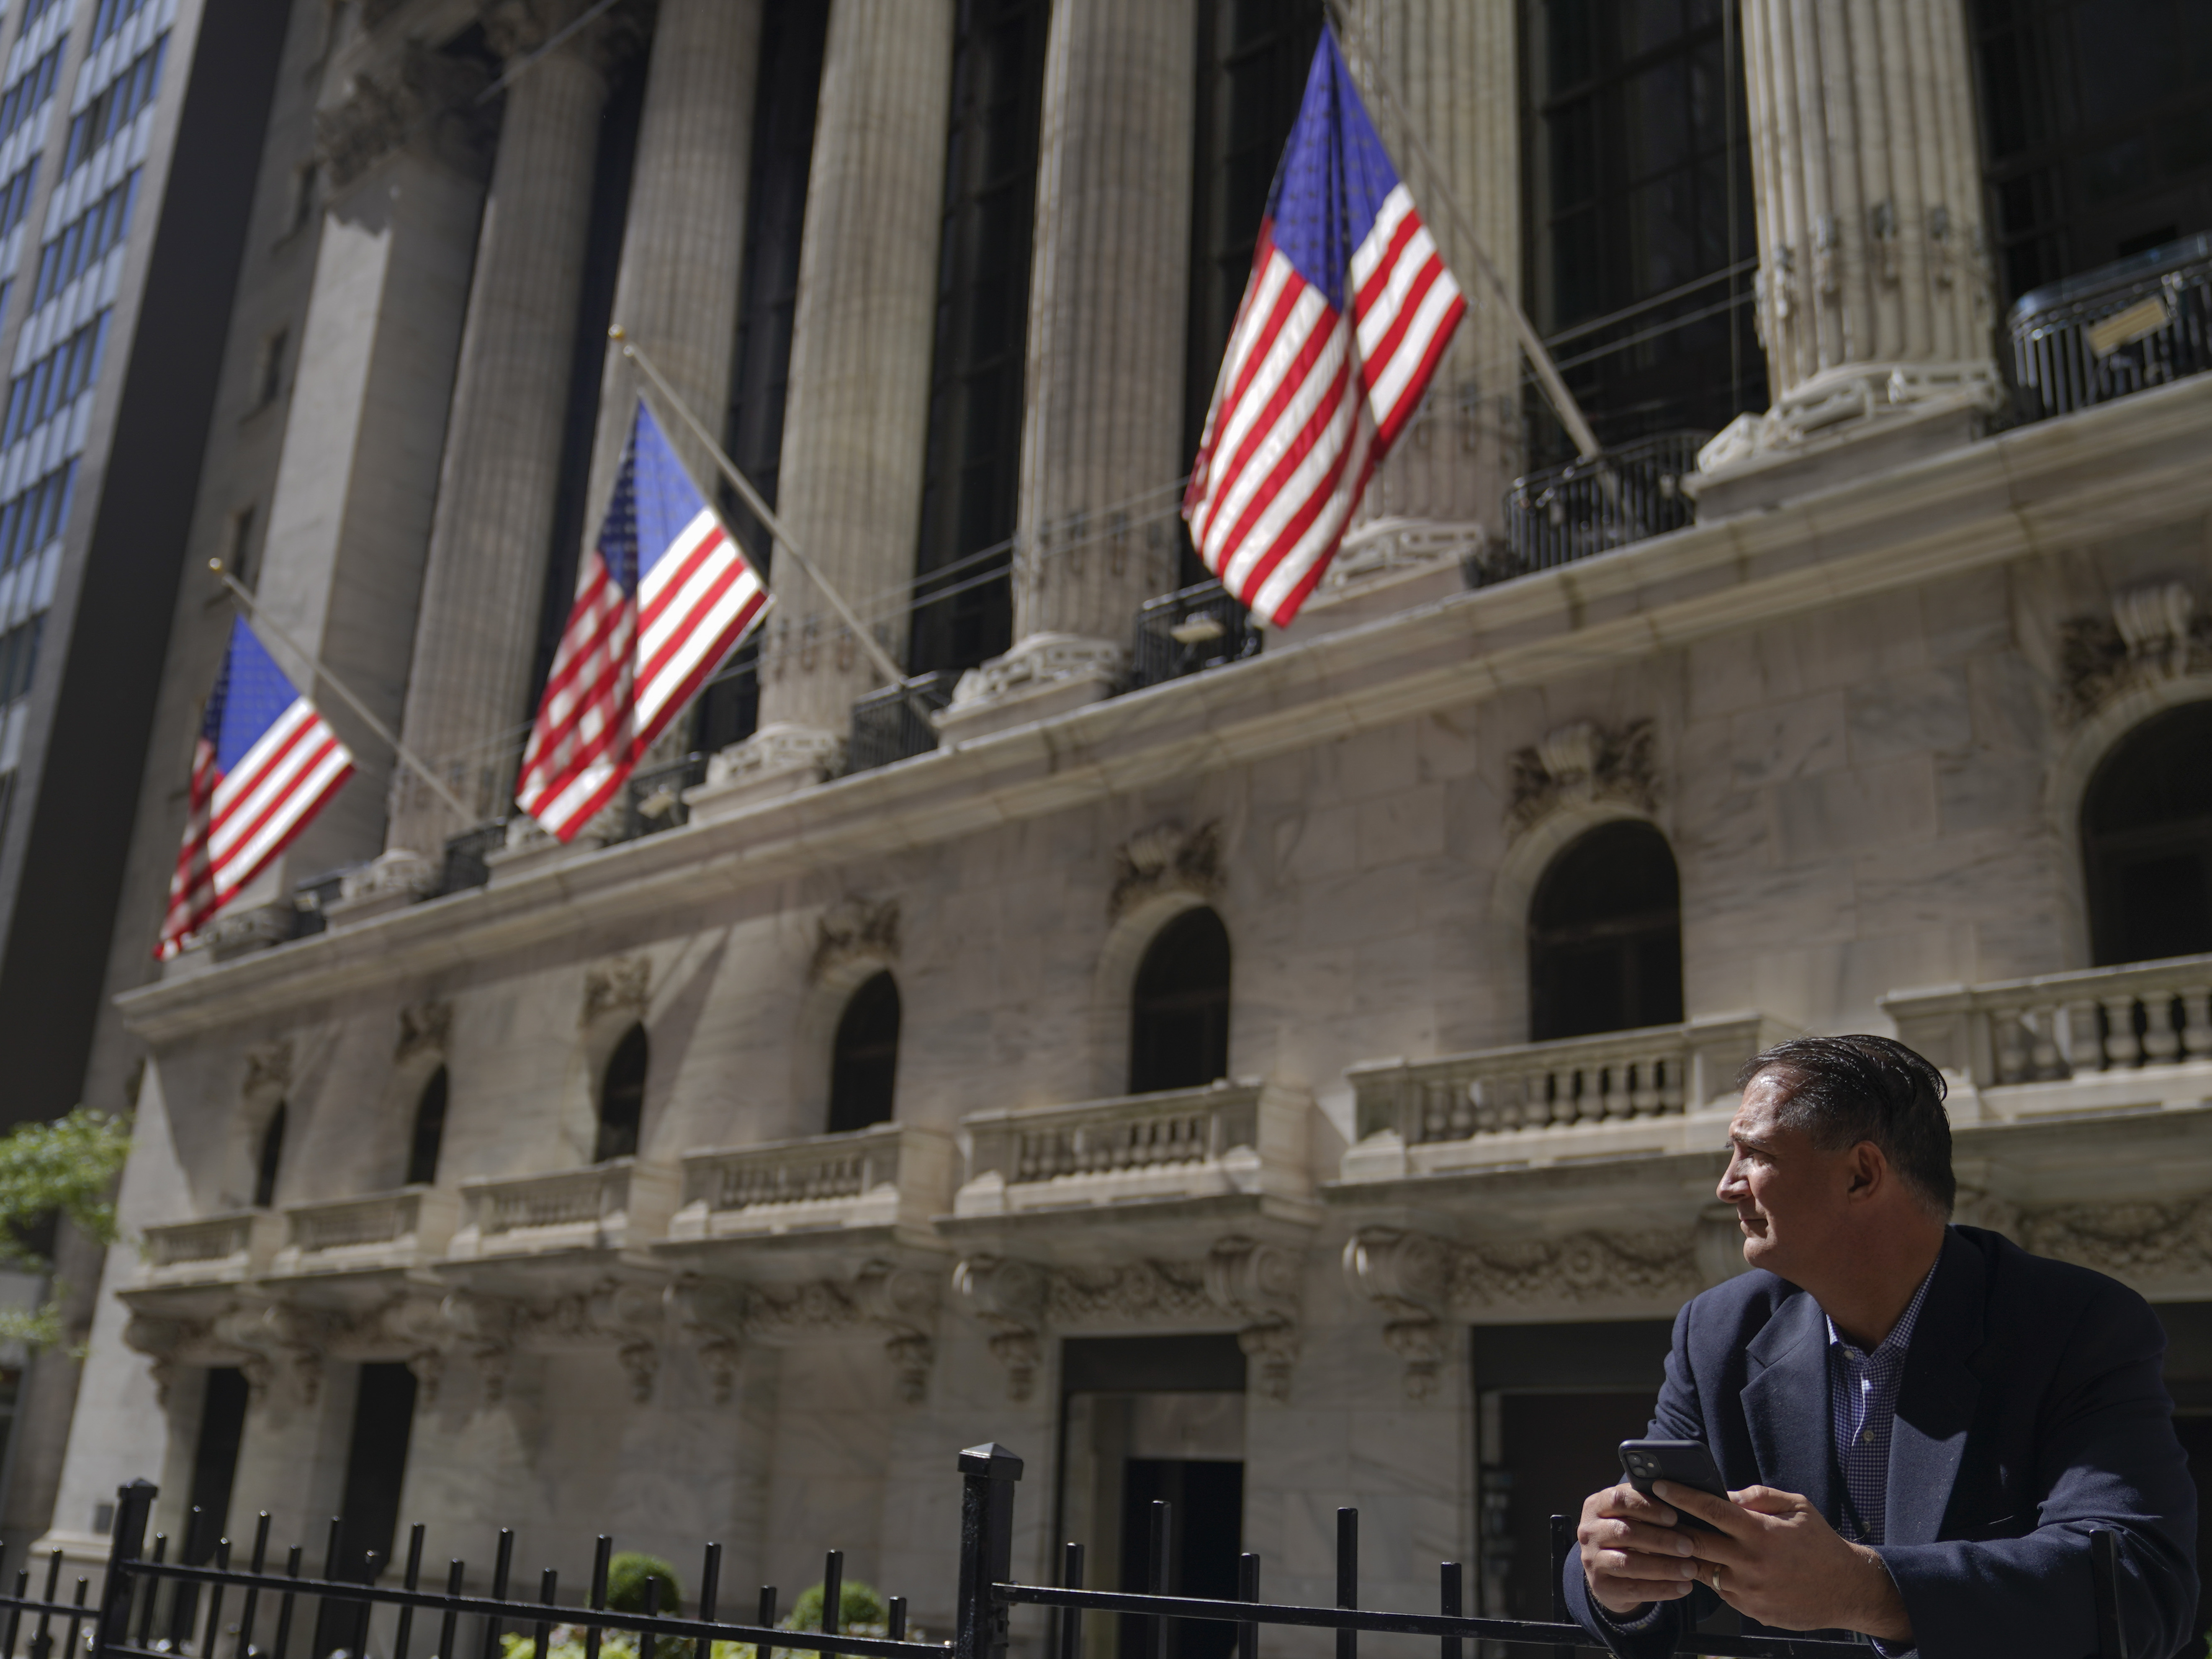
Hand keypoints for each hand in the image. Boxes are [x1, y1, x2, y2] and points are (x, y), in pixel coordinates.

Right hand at [1575, 1482, 1700, 1615]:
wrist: (1608, 1571)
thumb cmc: (1629, 1534)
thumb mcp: (1630, 1514)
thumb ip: (1646, 1503)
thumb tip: (1680, 1498)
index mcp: (1596, 1506)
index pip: (1618, 1500)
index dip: (1647, 1507)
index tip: (1674, 1517)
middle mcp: (1589, 1532)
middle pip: (1625, 1533)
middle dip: (1660, 1539)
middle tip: (1689, 1546)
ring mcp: (1591, 1560)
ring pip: (1629, 1563)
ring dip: (1664, 1567)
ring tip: (1690, 1569)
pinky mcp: (1600, 1586)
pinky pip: (1633, 1589)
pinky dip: (1662, 1589)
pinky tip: (1684, 1587)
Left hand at [1658, 1481, 1912, 1641]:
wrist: (1847, 1591)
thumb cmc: (1821, 1544)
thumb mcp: (1798, 1508)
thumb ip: (1760, 1496)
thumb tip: (1726, 1493)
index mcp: (1761, 1533)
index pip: (1711, 1510)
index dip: (1682, 1495)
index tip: (1659, 1484)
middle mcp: (1751, 1563)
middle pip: (1696, 1542)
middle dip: (1671, 1528)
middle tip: (1653, 1515)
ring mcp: (1749, 1590)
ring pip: (1703, 1569)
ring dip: (1688, 1555)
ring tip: (1676, 1540)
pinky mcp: (1750, 1610)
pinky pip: (1721, 1589)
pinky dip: (1714, 1575)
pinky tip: (1711, 1564)